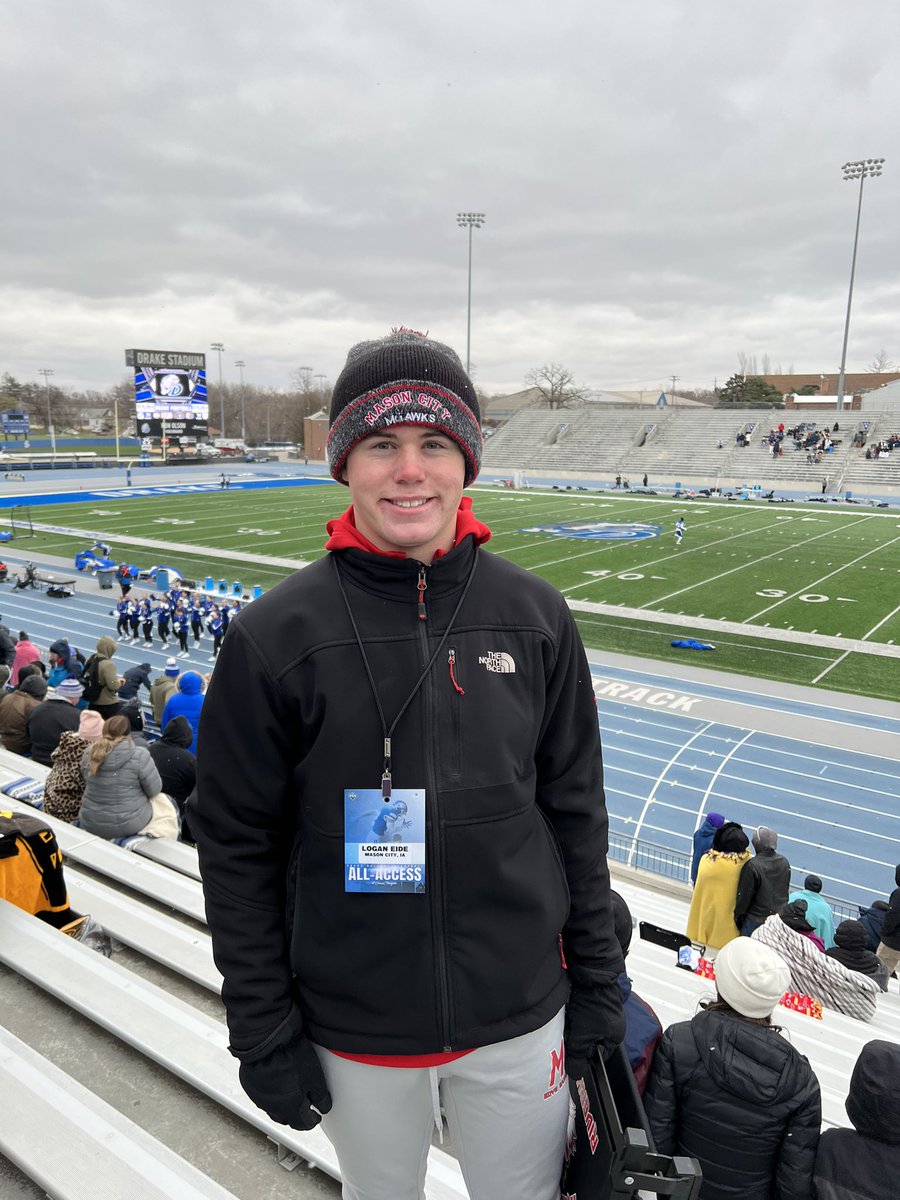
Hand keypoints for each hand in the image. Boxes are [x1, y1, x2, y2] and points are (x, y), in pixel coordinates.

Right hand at [234, 1013, 331, 1130]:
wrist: (267, 1040)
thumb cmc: (291, 1057)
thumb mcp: (315, 1077)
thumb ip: (320, 1096)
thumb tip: (324, 1107)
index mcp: (291, 1109)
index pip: (303, 1124)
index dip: (312, 1120)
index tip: (316, 1116)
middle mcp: (273, 1108)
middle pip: (287, 1118)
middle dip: (297, 1115)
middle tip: (304, 1105)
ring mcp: (260, 1097)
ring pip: (273, 1108)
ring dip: (283, 1105)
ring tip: (290, 1094)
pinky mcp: (251, 1085)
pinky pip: (262, 1094)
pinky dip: (271, 1092)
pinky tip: (276, 1082)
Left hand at [565, 980, 625, 1078]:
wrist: (591, 973)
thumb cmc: (592, 1004)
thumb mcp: (582, 1035)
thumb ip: (578, 1055)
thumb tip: (576, 1074)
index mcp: (615, 1036)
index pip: (599, 1055)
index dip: (585, 1057)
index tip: (573, 1054)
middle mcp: (613, 1023)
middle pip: (591, 1040)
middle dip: (578, 1039)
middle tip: (568, 1035)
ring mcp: (605, 1010)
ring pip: (585, 1026)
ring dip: (575, 1025)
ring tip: (567, 1021)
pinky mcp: (595, 998)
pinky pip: (583, 1012)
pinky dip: (575, 1013)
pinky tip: (568, 1010)